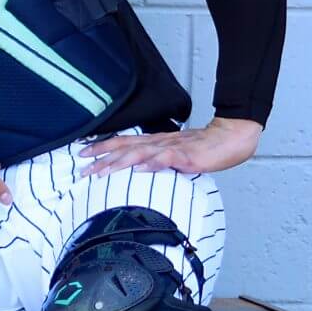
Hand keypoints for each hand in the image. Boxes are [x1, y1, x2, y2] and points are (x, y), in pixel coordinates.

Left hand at [82, 117, 261, 177]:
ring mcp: (171, 148)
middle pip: (125, 148)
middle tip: (82, 168)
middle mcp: (158, 143)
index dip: (102, 147)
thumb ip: (155, 160)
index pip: (123, 143)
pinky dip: (152, 164)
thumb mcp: (173, 154)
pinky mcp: (187, 156)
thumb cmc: (202, 148)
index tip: (81, 154)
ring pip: (140, 154)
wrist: (230, 138)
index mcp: (154, 142)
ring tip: (102, 171)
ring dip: (119, 162)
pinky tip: (140, 169)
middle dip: (102, 158)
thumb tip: (136, 170)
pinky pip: (167, 159)